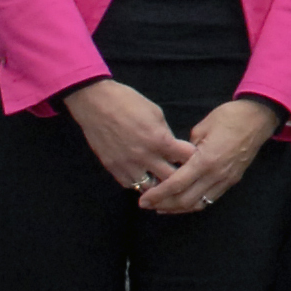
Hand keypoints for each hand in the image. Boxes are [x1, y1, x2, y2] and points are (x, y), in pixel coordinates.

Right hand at [65, 78, 192, 192]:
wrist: (95, 102)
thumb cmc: (128, 102)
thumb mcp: (156, 114)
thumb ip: (166, 134)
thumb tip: (173, 148)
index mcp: (160, 140)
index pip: (188, 158)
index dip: (194, 158)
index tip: (195, 158)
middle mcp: (145, 156)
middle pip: (172, 179)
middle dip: (180, 177)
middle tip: (183, 175)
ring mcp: (127, 164)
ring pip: (150, 188)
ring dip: (159, 185)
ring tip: (163, 180)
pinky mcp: (112, 167)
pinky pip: (130, 184)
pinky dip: (139, 183)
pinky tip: (144, 177)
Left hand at [140, 99, 279, 213]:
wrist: (259, 118)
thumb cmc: (230, 117)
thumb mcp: (202, 127)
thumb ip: (187, 147)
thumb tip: (178, 158)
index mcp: (205, 160)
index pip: (176, 184)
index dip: (158, 194)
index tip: (143, 199)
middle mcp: (216, 175)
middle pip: (186, 200)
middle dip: (164, 204)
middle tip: (147, 204)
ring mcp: (226, 180)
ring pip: (199, 203)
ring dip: (179, 208)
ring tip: (162, 207)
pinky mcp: (232, 180)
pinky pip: (210, 198)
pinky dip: (194, 203)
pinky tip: (183, 202)